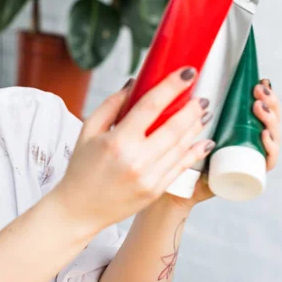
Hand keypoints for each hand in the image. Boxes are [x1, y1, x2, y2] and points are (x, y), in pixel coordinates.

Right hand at [52, 67, 213, 231]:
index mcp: (117, 141)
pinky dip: (194, 151)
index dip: (171, 86)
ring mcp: (149, 177)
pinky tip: (203, 140)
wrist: (79, 209)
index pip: (151, 106)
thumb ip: (111, 105)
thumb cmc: (81, 169)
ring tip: (202, 113)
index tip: (186, 73)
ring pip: (181, 146)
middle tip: (200, 95)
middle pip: (174, 127)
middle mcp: (136, 160)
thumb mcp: (87, 132)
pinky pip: (181, 167)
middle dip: (191, 108)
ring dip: (195, 127)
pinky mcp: (156, 190)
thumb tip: (134, 84)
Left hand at [166, 78, 281, 208]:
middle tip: (258, 90)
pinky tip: (263, 136)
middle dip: (269, 101)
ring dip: (269, 120)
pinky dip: (270, 149)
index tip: (258, 81)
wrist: (174, 189)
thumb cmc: (177, 158)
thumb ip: (183, 107)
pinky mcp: (247, 174)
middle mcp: (244, 141)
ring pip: (270, 136)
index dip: (264, 94)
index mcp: (234, 127)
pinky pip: (266, 162)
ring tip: (258, 107)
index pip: (258, 107)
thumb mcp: (183, 127)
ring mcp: (248, 157)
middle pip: (267, 118)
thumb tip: (175, 77)